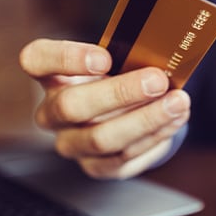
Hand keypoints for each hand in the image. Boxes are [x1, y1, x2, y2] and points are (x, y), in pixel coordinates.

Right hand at [19, 39, 190, 178]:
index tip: (104, 58)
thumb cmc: (120, 76)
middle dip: (119, 93)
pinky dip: (154, 137)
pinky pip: (122, 158)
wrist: (126, 110)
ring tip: (178, 102)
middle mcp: (52, 112)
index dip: (66, 58)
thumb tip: (164, 49)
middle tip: (157, 81)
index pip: (37, 60)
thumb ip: (131, 51)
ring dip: (145, 120)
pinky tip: (175, 121)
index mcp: (51, 74)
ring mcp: (71, 143)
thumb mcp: (119, 57)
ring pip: (100, 139)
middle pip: (70, 106)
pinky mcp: (95, 166)